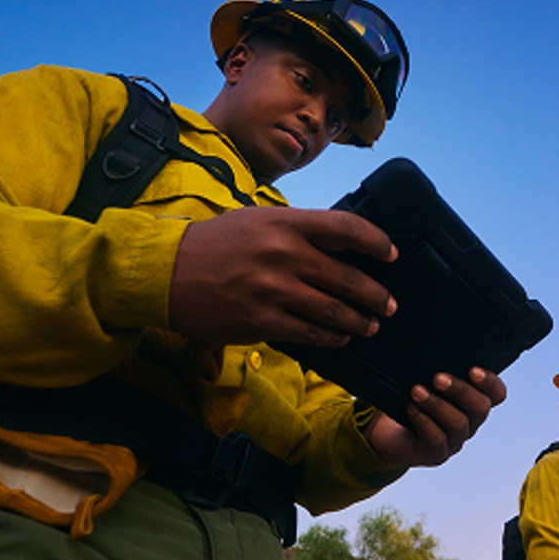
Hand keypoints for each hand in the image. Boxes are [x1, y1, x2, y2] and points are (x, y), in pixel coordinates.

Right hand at [169, 207, 396, 346]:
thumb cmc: (216, 243)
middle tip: (389, 304)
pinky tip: (341, 338)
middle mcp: (283, 255)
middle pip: (348, 278)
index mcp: (285, 224)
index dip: (377, 242)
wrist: (166, 272)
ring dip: (359, 321)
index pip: (346, 229)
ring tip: (370, 325)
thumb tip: (341, 245)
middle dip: (376, 295)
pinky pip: (309, 333)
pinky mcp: (261, 321)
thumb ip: (299, 230)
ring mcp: (273, 291)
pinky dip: (331, 338)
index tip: (391, 254)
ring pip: (333, 312)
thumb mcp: (259, 221)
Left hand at [363, 367, 506, 467]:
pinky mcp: (437, 453)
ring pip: (458, 423)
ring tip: (416, 391)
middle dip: (460, 391)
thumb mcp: (426, 379)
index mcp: (473, 401)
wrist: (391, 432)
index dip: (491, 383)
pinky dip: (424, 421)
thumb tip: (435, 339)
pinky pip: (437, 439)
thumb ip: (438, 365)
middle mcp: (469, 421)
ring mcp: (455, 440)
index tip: (473, 369)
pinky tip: (411, 408)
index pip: (497, 394)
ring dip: (437, 405)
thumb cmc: (412, 399)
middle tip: (438, 377)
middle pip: (480, 408)